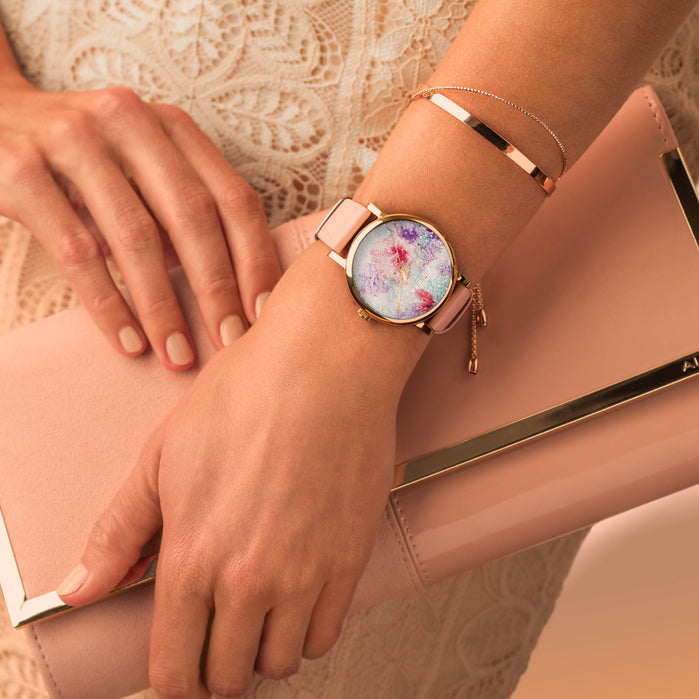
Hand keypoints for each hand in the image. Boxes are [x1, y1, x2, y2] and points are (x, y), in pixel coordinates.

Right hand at [0, 75, 280, 368]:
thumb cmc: (86, 161)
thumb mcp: (141, 169)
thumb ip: (183, 212)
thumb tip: (231, 288)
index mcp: (170, 126)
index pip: (233, 197)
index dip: (255, 258)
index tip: (265, 313)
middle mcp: (128, 121)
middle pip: (193, 215)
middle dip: (217, 287)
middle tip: (231, 341)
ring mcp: (71, 140)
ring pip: (136, 236)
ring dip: (163, 306)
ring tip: (179, 354)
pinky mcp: (20, 170)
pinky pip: (76, 251)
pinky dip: (108, 304)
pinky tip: (129, 341)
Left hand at [56, 243, 423, 696]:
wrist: (324, 365)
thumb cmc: (245, 397)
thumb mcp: (162, 456)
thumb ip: (120, 531)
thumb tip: (81, 589)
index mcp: (193, 557)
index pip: (176, 667)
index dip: (174, 677)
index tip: (179, 663)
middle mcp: (250, 580)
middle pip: (229, 676)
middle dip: (215, 668)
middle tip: (217, 635)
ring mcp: (306, 574)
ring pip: (281, 662)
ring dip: (263, 650)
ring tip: (258, 614)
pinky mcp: (351, 558)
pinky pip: (328, 634)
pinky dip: (308, 630)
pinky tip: (297, 597)